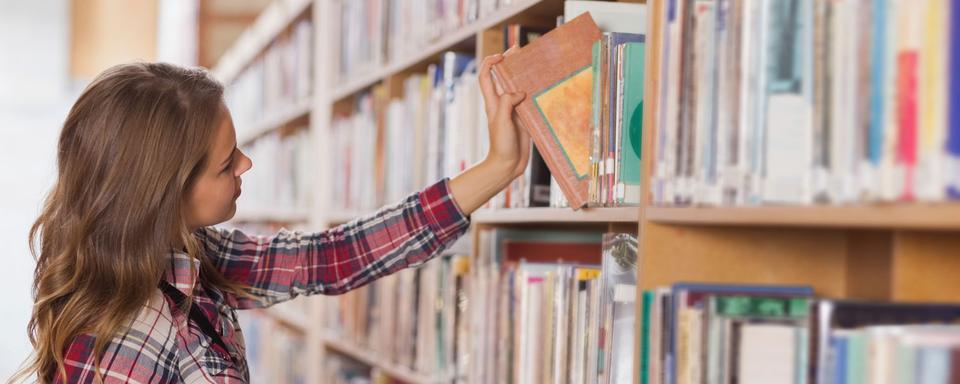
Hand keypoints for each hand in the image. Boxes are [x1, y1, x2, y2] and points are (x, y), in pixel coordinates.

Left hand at [478, 52, 529, 178]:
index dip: (491, 63)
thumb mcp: (501, 121)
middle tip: (521, 51)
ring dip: (524, 77)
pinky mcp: (524, 120)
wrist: (507, 166)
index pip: (486, 77)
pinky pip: (529, 103)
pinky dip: (535, 94)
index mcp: (493, 103)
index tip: (502, 55)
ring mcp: (513, 112)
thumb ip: (507, 103)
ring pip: (517, 88)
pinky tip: (544, 88)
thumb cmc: (501, 145)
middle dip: (509, 64)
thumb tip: (520, 92)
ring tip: (535, 66)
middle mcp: (502, 105)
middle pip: (502, 78)